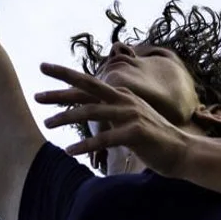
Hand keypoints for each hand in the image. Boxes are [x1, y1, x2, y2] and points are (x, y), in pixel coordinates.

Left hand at [34, 62, 194, 175]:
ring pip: (92, 112)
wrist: (183, 152)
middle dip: (60, 91)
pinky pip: (105, 138)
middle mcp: (124, 100)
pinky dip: (86, 144)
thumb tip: (90, 109)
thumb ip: (111, 111)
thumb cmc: (153, 137)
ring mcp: (131, 114)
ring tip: (48, 124)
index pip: (88, 81)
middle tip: (36, 95)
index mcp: (121, 94)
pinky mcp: (136, 133)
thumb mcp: (130, 117)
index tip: (43, 67)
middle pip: (86, 89)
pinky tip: (70, 150)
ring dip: (67, 118)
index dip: (65, 74)